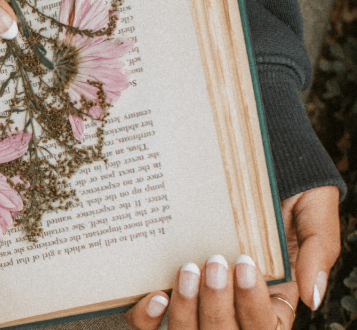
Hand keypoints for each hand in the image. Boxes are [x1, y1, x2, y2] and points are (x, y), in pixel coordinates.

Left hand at [124, 186, 339, 329]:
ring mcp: (196, 293)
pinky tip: (156, 295)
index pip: (264, 324)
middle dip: (218, 307)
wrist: (242, 153)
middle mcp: (232, 300)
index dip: (253, 307)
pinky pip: (149, 319)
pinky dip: (148, 316)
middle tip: (213, 262)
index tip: (244, 265)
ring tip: (187, 270)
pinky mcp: (164, 280)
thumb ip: (318, 251)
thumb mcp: (312, 209)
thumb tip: (313, 298)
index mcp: (272, 294)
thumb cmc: (283, 184)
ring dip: (186, 312)